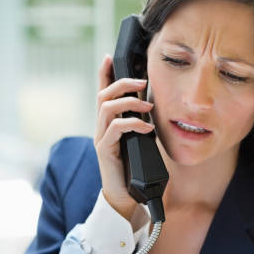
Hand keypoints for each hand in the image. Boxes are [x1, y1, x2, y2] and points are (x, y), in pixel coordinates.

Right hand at [94, 54, 154, 221]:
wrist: (126, 197)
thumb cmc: (133, 168)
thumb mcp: (139, 140)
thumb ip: (140, 124)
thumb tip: (152, 106)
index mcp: (108, 123)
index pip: (102, 92)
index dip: (104, 73)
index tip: (109, 56)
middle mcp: (101, 128)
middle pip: (103, 95)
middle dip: (122, 82)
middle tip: (142, 81)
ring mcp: (101, 138)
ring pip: (106, 108)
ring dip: (129, 101)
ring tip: (147, 105)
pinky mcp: (105, 150)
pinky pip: (115, 128)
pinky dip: (133, 123)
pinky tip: (147, 128)